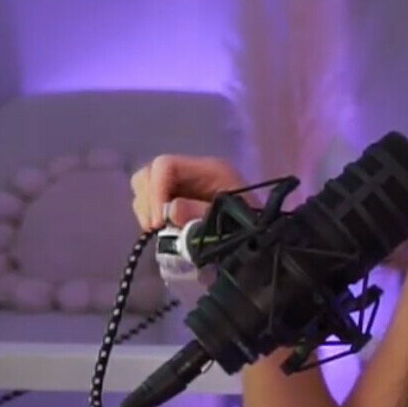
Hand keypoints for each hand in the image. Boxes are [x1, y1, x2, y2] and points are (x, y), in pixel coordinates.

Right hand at [130, 154, 246, 231]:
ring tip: (157, 230)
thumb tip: (171, 210)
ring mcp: (183, 187)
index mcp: (209, 169)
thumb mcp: (231, 219)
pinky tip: (159, 231)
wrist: (262, 241)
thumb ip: (200, 214)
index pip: (166, 165)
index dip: (155, 191)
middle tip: (155, 227)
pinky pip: (151, 203)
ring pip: (145, 186)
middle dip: (147, 200)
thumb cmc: (251, 226)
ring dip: (145, 209)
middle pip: (150, 172)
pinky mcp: (176, 203)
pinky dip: (149, 216)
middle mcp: (192, 173)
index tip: (158, 222)